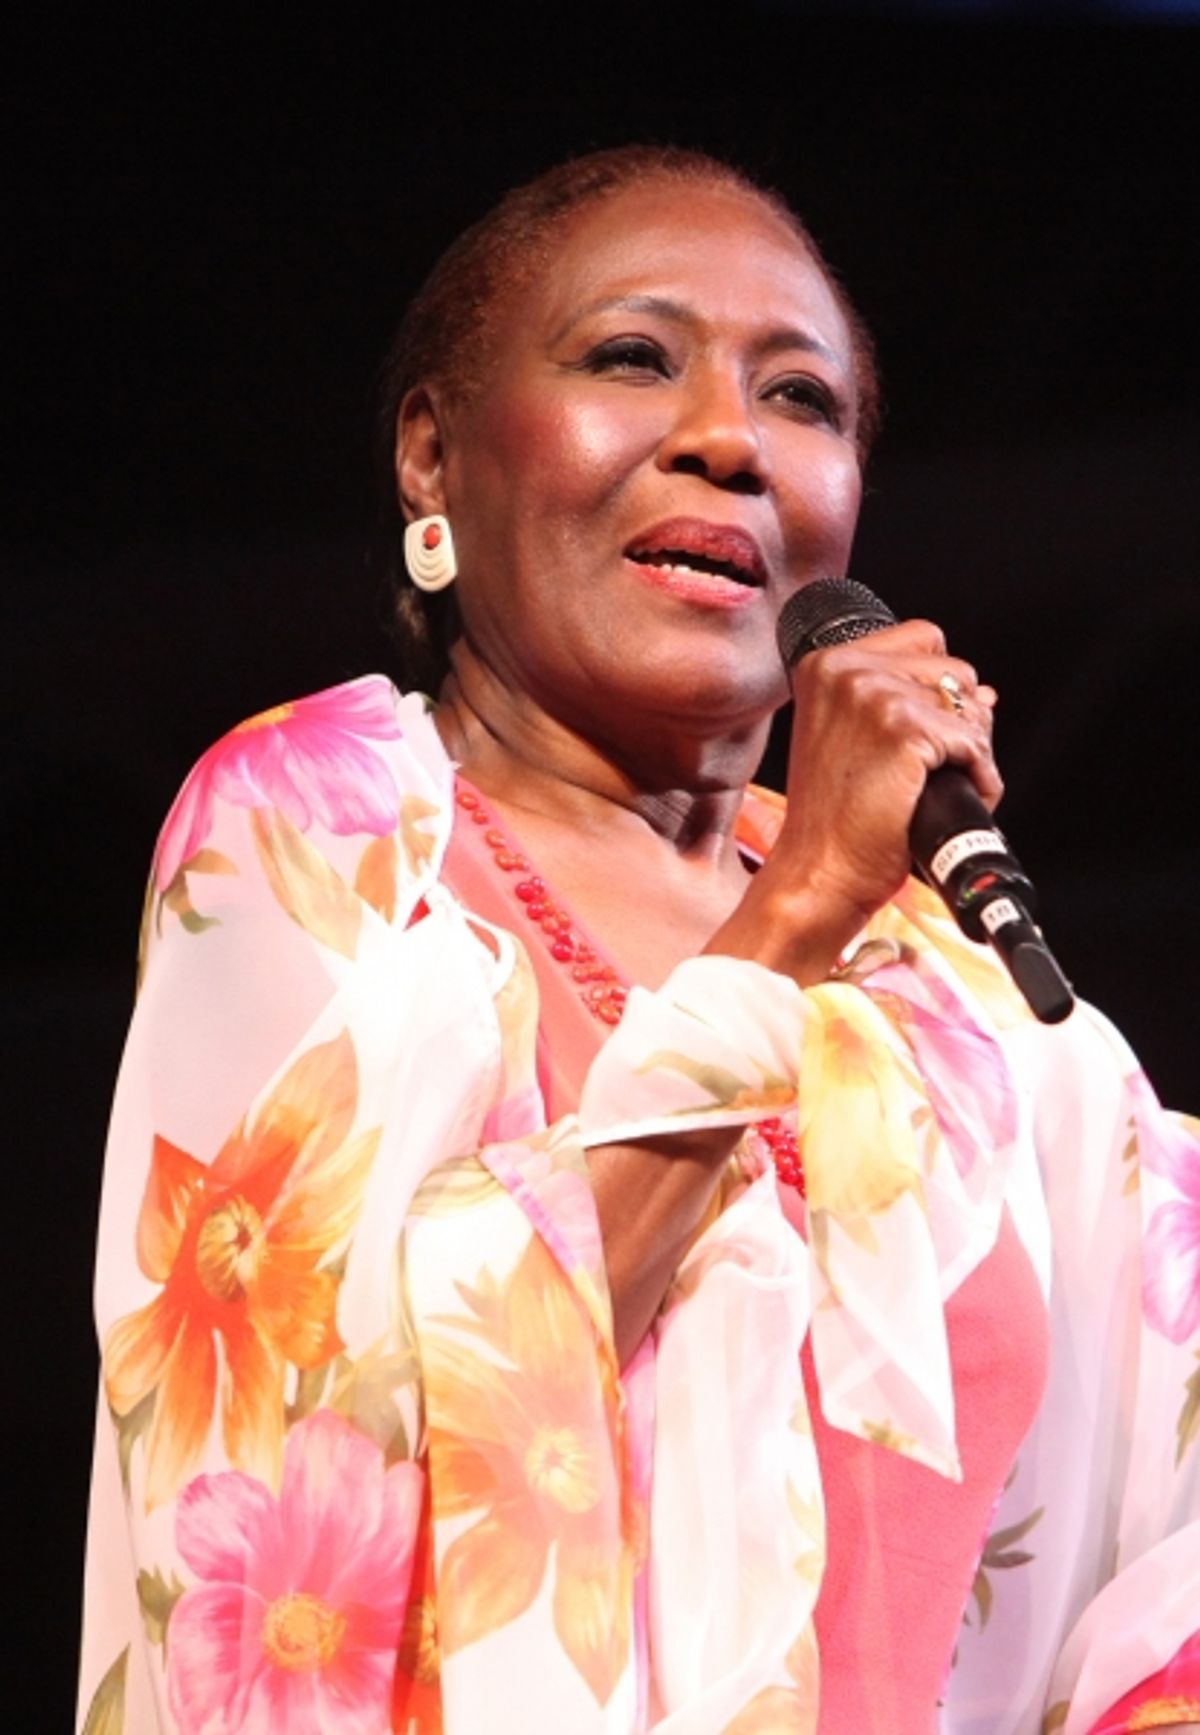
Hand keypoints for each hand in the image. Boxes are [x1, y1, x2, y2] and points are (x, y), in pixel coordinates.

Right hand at [710, 616, 999, 985]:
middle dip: (960, 719)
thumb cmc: (832, 819)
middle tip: (934, 767)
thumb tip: (982, 695)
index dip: (937, 688)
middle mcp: (845, 669)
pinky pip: (974, 742)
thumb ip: (904, 703)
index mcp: (825, 664)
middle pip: (953, 669)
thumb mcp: (851, 741)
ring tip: (940, 785)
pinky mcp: (904, 729)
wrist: (819, 872)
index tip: (925, 730)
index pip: (922, 639)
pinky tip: (950, 798)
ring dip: (971, 749)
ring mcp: (873, 695)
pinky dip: (980, 776)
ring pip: (969, 705)